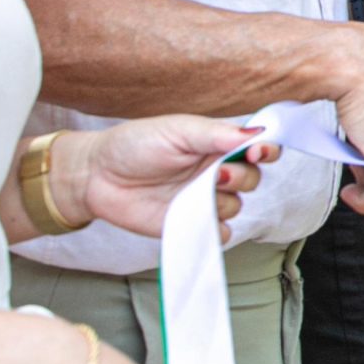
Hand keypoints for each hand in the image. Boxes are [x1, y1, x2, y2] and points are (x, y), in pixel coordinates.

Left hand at [57, 119, 277, 243]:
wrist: (97, 176)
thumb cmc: (134, 145)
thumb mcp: (176, 130)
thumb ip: (217, 133)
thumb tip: (257, 132)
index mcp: (216, 144)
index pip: (258, 147)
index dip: (266, 150)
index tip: (258, 152)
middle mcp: (215, 172)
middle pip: (253, 178)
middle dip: (240, 176)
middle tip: (215, 172)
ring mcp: (204, 200)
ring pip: (237, 206)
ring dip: (222, 201)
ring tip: (193, 192)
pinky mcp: (191, 224)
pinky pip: (220, 233)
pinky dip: (214, 228)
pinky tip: (195, 216)